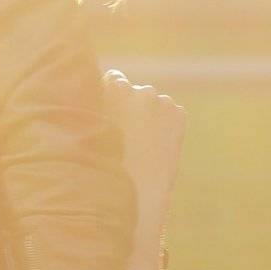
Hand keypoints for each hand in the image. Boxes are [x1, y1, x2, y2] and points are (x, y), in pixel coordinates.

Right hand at [101, 68, 185, 234]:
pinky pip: (170, 112)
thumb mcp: (93, 133)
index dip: (111, 94)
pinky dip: (165, 124)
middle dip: (131, 104)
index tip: (110, 110)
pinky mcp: (177, 113)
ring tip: (142, 142)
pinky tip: (156, 144)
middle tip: (126, 132)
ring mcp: (161, 101)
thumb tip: (111, 92)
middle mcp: (138, 91)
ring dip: (149, 114)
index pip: (114, 78)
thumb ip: (102, 110)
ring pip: (153, 102)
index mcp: (113, 92)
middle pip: (134, 90)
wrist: (138, 191)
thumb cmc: (107, 166)